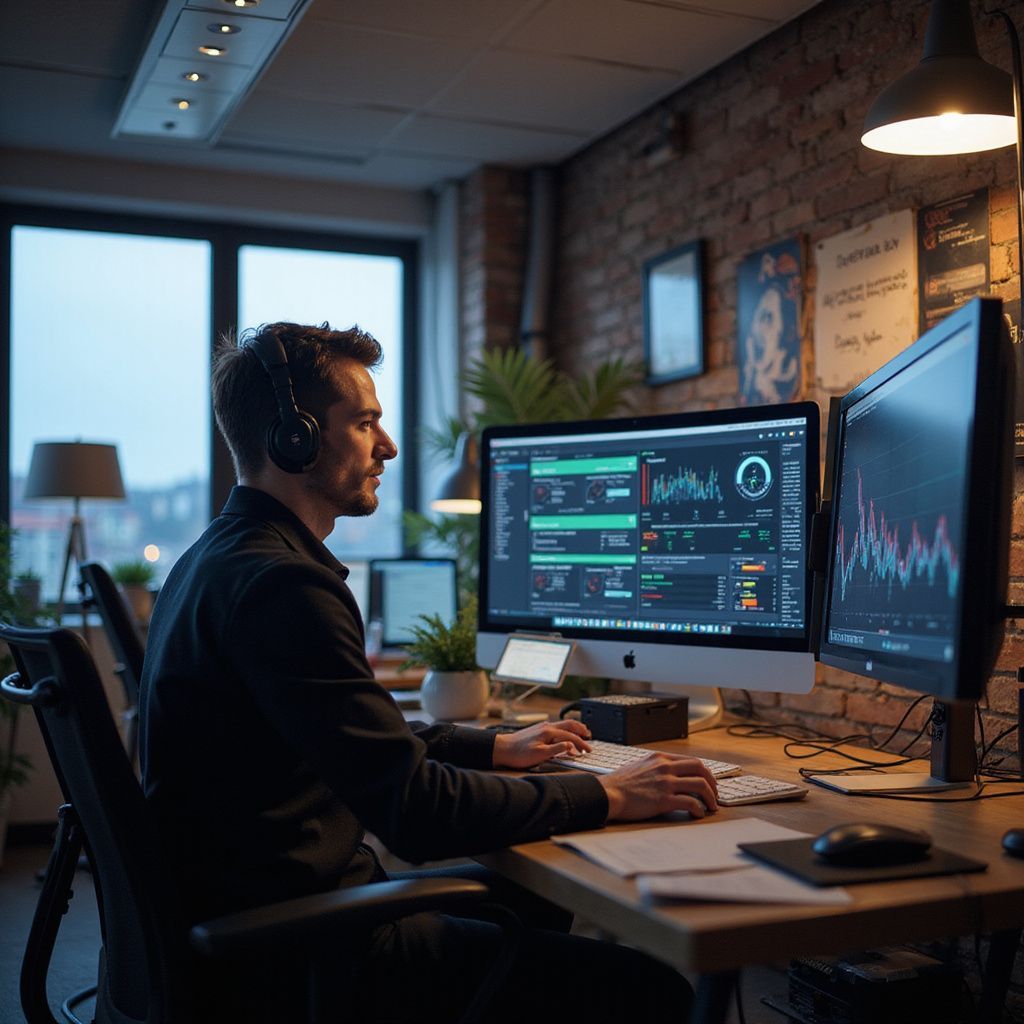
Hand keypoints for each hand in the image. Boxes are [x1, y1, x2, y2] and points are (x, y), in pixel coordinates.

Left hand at [492, 719, 592, 768]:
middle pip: (569, 724)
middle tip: (589, 737)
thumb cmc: (519, 753)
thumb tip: (571, 745)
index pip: (571, 736)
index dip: (582, 743)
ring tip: (581, 734)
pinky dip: (566, 731)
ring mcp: (543, 727)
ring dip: (574, 728)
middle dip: (581, 730)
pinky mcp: (539, 730)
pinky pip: (557, 728)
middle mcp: (547, 727)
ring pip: (563, 724)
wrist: (503, 749)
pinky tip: (565, 737)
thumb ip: (557, 749)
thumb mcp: (540, 755)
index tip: (588, 750)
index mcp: (549, 732)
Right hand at [598, 752, 718, 820]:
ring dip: (710, 797)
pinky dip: (699, 809)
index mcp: (660, 758)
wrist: (608, 793)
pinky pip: (690, 802)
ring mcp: (665, 783)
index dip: (705, 773)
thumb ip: (656, 767)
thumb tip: (670, 774)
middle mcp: (665, 767)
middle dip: (713, 783)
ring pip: (700, 785)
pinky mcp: (664, 800)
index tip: (708, 783)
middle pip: (701, 770)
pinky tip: (697, 814)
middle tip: (714, 795)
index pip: (692, 761)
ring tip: (711, 807)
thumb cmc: (620, 783)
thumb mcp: (640, 765)